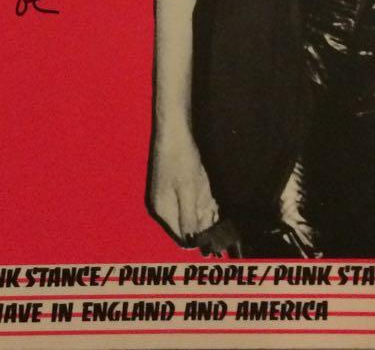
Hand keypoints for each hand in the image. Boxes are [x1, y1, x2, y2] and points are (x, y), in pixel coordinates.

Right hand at [149, 126, 218, 244]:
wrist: (173, 130)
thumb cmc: (180, 158)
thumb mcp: (189, 190)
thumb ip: (189, 218)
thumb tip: (191, 243)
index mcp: (163, 210)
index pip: (183, 237)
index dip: (200, 233)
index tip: (211, 218)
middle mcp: (162, 207)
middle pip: (188, 224)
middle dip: (203, 215)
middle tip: (208, 199)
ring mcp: (166, 196)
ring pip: (191, 211)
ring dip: (202, 204)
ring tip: (205, 189)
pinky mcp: (171, 187)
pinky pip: (188, 200)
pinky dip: (198, 195)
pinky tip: (201, 184)